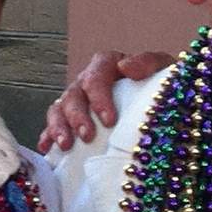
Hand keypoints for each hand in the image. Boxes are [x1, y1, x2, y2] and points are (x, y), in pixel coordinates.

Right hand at [38, 48, 172, 150]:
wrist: (162, 107)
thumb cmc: (161, 89)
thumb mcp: (164, 70)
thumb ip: (149, 63)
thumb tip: (126, 67)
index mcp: (110, 65)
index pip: (98, 73)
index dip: (99, 96)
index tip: (109, 120)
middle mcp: (88, 81)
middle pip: (75, 93)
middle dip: (78, 116)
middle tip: (87, 136)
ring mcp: (77, 100)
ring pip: (59, 108)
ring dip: (59, 126)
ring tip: (66, 145)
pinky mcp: (70, 119)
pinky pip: (52, 125)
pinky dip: (48, 135)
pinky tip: (47, 148)